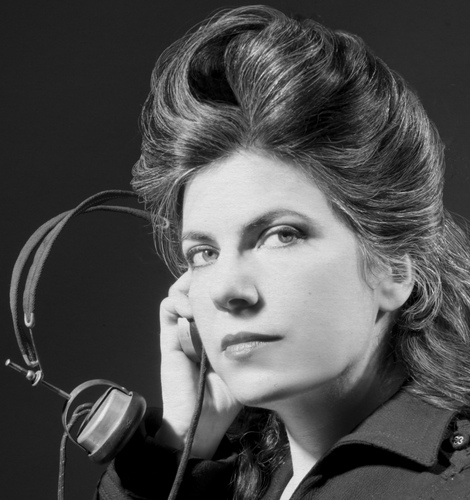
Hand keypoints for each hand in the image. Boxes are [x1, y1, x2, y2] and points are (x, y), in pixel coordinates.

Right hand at [156, 271, 241, 458]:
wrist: (201, 421)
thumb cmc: (226, 396)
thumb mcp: (246, 363)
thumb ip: (252, 342)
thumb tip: (265, 316)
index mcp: (217, 330)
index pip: (217, 296)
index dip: (223, 282)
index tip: (236, 277)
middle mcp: (199, 326)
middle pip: (199, 288)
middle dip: (207, 277)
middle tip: (219, 276)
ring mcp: (183, 330)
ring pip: (181, 292)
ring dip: (191, 286)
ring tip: (204, 293)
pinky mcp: (169, 337)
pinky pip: (167, 308)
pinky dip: (177, 300)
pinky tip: (191, 308)